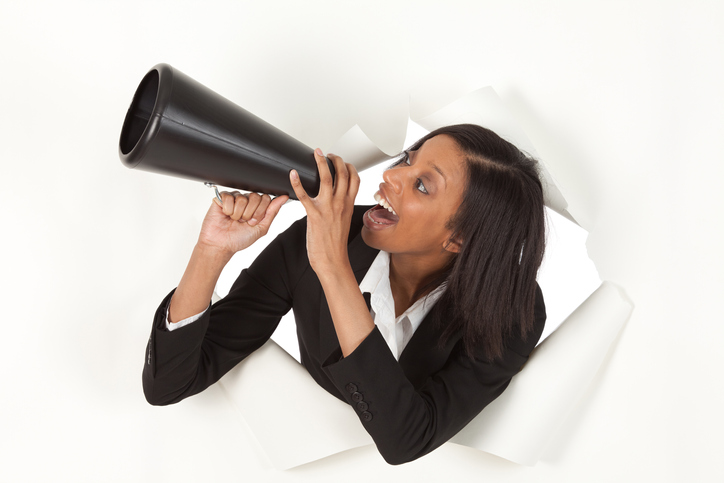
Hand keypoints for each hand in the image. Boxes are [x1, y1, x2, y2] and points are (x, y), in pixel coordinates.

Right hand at [197, 191, 288, 255]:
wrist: (221, 245)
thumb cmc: (239, 239)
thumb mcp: (261, 228)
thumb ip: (272, 212)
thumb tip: (284, 198)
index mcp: (256, 207)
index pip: (266, 198)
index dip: (261, 211)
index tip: (254, 221)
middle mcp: (246, 201)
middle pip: (256, 196)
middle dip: (250, 213)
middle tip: (243, 222)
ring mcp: (234, 198)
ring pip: (242, 198)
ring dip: (238, 214)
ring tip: (234, 220)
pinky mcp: (221, 198)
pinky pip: (229, 197)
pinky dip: (228, 210)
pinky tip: (226, 215)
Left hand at [290, 149, 359, 273]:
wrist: (332, 261)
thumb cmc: (335, 246)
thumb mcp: (343, 223)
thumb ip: (340, 209)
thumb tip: (335, 202)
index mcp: (348, 206)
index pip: (355, 179)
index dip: (349, 166)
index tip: (342, 161)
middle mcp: (340, 204)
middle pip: (343, 174)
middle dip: (336, 159)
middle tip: (328, 154)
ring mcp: (328, 209)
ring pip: (327, 179)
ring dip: (321, 163)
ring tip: (317, 154)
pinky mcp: (314, 215)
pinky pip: (304, 195)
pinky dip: (297, 182)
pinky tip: (293, 174)